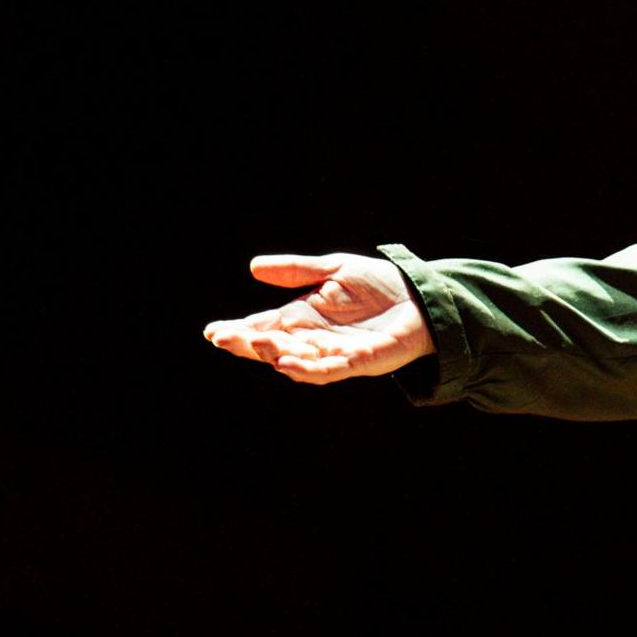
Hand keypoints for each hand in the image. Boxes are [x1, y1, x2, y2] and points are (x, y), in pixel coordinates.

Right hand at [203, 253, 431, 384]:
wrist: (424, 295)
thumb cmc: (380, 285)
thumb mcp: (334, 269)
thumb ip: (297, 270)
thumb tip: (253, 266)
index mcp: (305, 317)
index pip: (265, 326)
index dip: (239, 330)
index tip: (213, 331)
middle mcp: (316, 338)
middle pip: (275, 346)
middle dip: (248, 344)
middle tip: (223, 338)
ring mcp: (337, 353)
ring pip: (298, 360)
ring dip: (274, 355)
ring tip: (254, 345)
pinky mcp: (361, 361)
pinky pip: (330, 370)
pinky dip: (308, 369)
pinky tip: (288, 364)